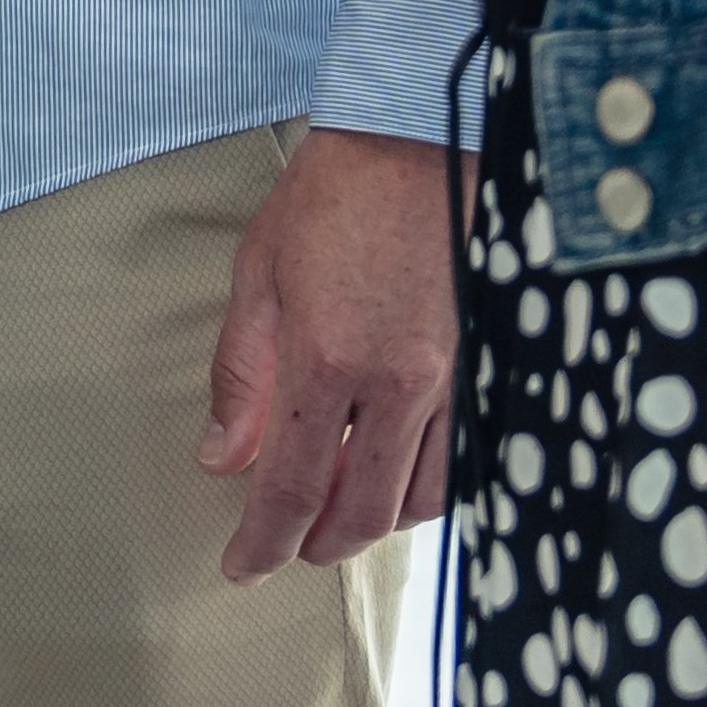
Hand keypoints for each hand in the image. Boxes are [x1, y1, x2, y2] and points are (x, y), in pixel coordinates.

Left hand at [199, 126, 456, 582]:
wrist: (417, 138)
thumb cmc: (332, 196)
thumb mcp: (258, 275)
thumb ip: (240, 375)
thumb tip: (222, 455)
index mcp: (327, 359)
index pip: (292, 487)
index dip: (265, 542)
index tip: (242, 568)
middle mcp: (397, 382)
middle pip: (362, 511)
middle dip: (319, 545)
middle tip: (287, 550)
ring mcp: (451, 377)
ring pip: (420, 495)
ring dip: (374, 520)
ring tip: (335, 514)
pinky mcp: (484, 363)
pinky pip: (461, 456)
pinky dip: (422, 483)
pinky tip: (391, 472)